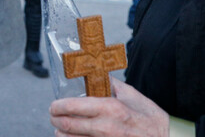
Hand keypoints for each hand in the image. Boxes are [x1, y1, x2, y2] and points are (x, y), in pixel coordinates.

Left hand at [49, 78, 168, 136]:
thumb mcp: (134, 97)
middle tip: (54, 116)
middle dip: (56, 120)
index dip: (59, 106)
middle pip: (67, 126)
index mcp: (110, 108)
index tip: (54, 105)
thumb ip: (114, 85)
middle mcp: (104, 128)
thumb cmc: (150, 120)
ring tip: (61, 130)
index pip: (74, 106)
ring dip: (61, 135)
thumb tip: (98, 73)